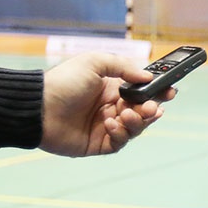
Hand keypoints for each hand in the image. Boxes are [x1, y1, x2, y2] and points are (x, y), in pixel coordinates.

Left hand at [39, 52, 175, 156]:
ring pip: (134, 129)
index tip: (170, 91)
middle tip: (153, 108)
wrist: (36, 107)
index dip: (157, 92)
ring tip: (127, 116)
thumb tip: (147, 76)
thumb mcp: (94, 62)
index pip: (142, 92)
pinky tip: (110, 123)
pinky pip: (119, 142)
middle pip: (142, 112)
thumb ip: (123, 67)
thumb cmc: (62, 82)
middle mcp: (111, 108)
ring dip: (137, 122)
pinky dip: (120, 133)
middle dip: (151, 110)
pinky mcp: (97, 144)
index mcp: (112, 89)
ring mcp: (105, 127)